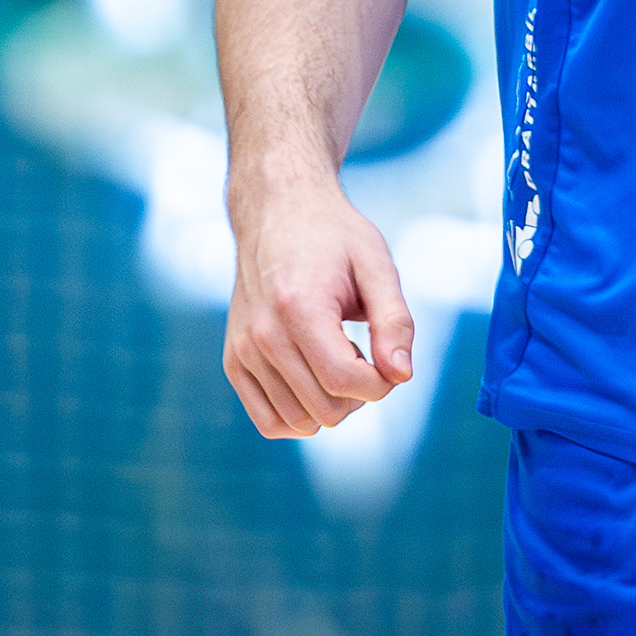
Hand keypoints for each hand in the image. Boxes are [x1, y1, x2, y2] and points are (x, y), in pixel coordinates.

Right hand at [225, 175, 415, 439]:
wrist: (277, 212)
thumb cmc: (334, 237)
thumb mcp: (376, 265)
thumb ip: (395, 321)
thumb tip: (401, 376)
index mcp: (299, 307)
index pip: (343, 381)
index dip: (381, 383)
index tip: (389, 358)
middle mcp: (262, 334)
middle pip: (324, 408)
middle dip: (360, 394)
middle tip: (365, 353)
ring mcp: (243, 350)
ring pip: (300, 422)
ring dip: (332, 402)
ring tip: (336, 355)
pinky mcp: (233, 361)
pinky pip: (270, 422)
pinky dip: (301, 414)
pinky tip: (315, 377)